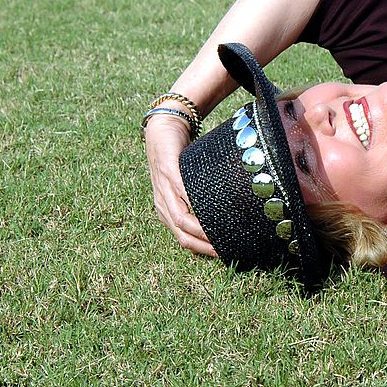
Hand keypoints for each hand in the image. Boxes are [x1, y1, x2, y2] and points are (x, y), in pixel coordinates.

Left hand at [144, 113, 217, 255]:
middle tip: (224, 251)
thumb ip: (197, 201)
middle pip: (181, 234)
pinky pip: (182, 191)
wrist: (163, 130)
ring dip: (200, 230)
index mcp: (166, 210)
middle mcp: (162, 203)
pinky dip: (195, 203)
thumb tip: (223, 215)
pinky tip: (210, 208)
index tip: (223, 255)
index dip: (201, 250)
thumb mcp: (186, 185)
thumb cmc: (179, 159)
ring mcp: (164, 188)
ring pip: (180, 218)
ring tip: (219, 235)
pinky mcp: (168, 171)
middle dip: (203, 246)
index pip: (182, 239)